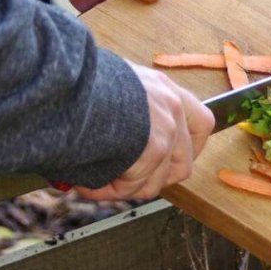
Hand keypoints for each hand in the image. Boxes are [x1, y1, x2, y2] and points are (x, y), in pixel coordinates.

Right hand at [75, 63, 213, 200]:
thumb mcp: (113, 83)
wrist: (69, 79)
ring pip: (156, 181)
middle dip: (154, 180)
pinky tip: (86, 185)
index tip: (169, 161)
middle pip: (184, 163)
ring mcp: (167, 129)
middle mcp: (172, 107)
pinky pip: (133, 185)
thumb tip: (118, 135)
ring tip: (97, 184)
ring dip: (126, 188)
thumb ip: (127, 106)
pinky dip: (108, 191)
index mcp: (164, 88)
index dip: (188, 149)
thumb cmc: (80, 80)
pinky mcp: (154, 148)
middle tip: (127, 182)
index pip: (201, 123)